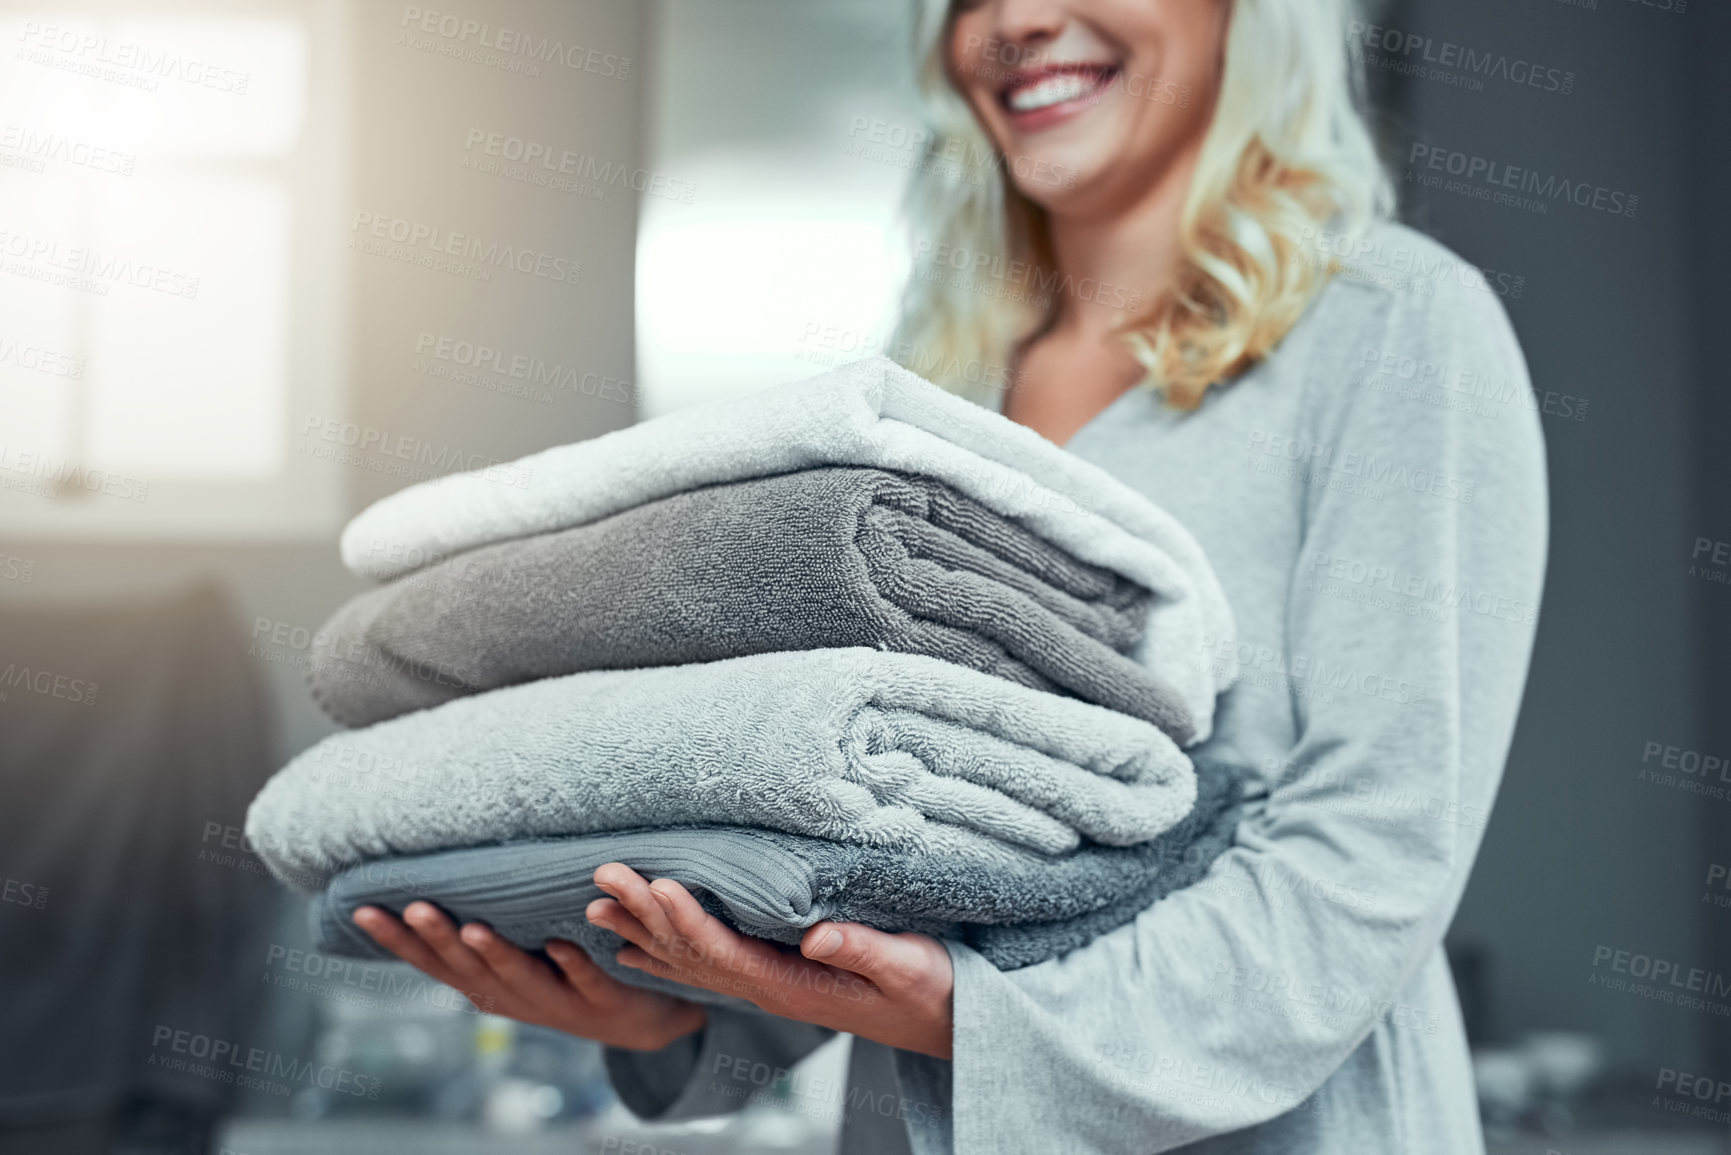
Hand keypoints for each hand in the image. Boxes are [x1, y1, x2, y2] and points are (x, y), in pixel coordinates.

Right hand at [352, 902, 704, 1050]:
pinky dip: (573, 966)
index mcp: (488, 985)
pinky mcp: (604, 1001)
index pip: (434, 962)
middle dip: (439, 940)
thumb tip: (436, 872)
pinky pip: (587, 981)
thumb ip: (482, 924)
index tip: (363, 909)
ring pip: (521, 979)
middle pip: (470, 970)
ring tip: (473, 927)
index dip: (398, 940)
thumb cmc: (566, 974)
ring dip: (496, 954)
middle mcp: (514, 998)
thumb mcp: (518, 954)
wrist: (640, 1019)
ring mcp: (558, 1003)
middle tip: (413, 908)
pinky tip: (563, 945)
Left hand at [588, 863, 953, 1059]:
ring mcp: (767, 986)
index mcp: (792, 985)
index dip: (688, 920)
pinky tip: (635, 947)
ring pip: (689, 960)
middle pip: (690, 954)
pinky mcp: (774, 977)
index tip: (659, 884)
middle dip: (644, 914)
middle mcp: (768, 988)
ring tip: (596, 905)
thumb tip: (815, 935)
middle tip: (601, 877)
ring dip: (642, 930)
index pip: (725, 952)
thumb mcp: (908, 967)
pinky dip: (665, 951)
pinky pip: (706, 964)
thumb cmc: (931, 989)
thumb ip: (863, 950)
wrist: (943, 1021)